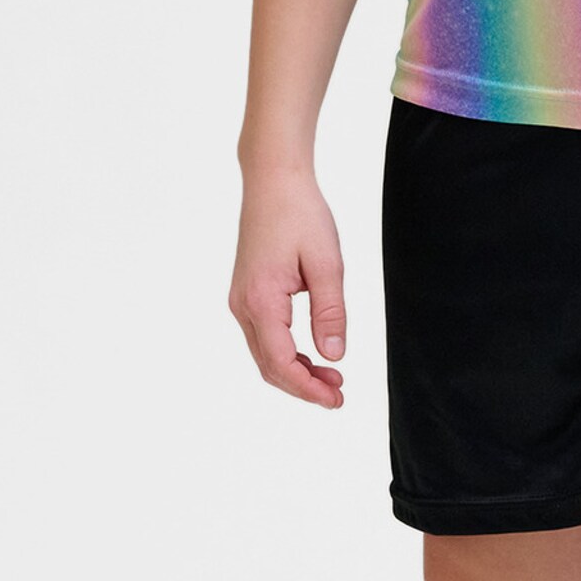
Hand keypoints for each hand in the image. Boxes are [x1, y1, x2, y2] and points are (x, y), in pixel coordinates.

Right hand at [229, 163, 347, 407]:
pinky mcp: (247, 293)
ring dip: (296, 371)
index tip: (336, 399)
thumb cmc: (301, 214)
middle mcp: (243, 305)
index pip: (282, 363)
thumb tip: (334, 356)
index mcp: (261, 300)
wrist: (273, 181)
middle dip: (303, 386)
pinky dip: (287, 353)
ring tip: (332, 377)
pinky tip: (313, 353)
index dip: (309, 389)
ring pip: (265, 354)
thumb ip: (330, 312)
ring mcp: (241, 300)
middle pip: (269, 366)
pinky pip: (264, 336)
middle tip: (339, 394)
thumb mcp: (327, 264)